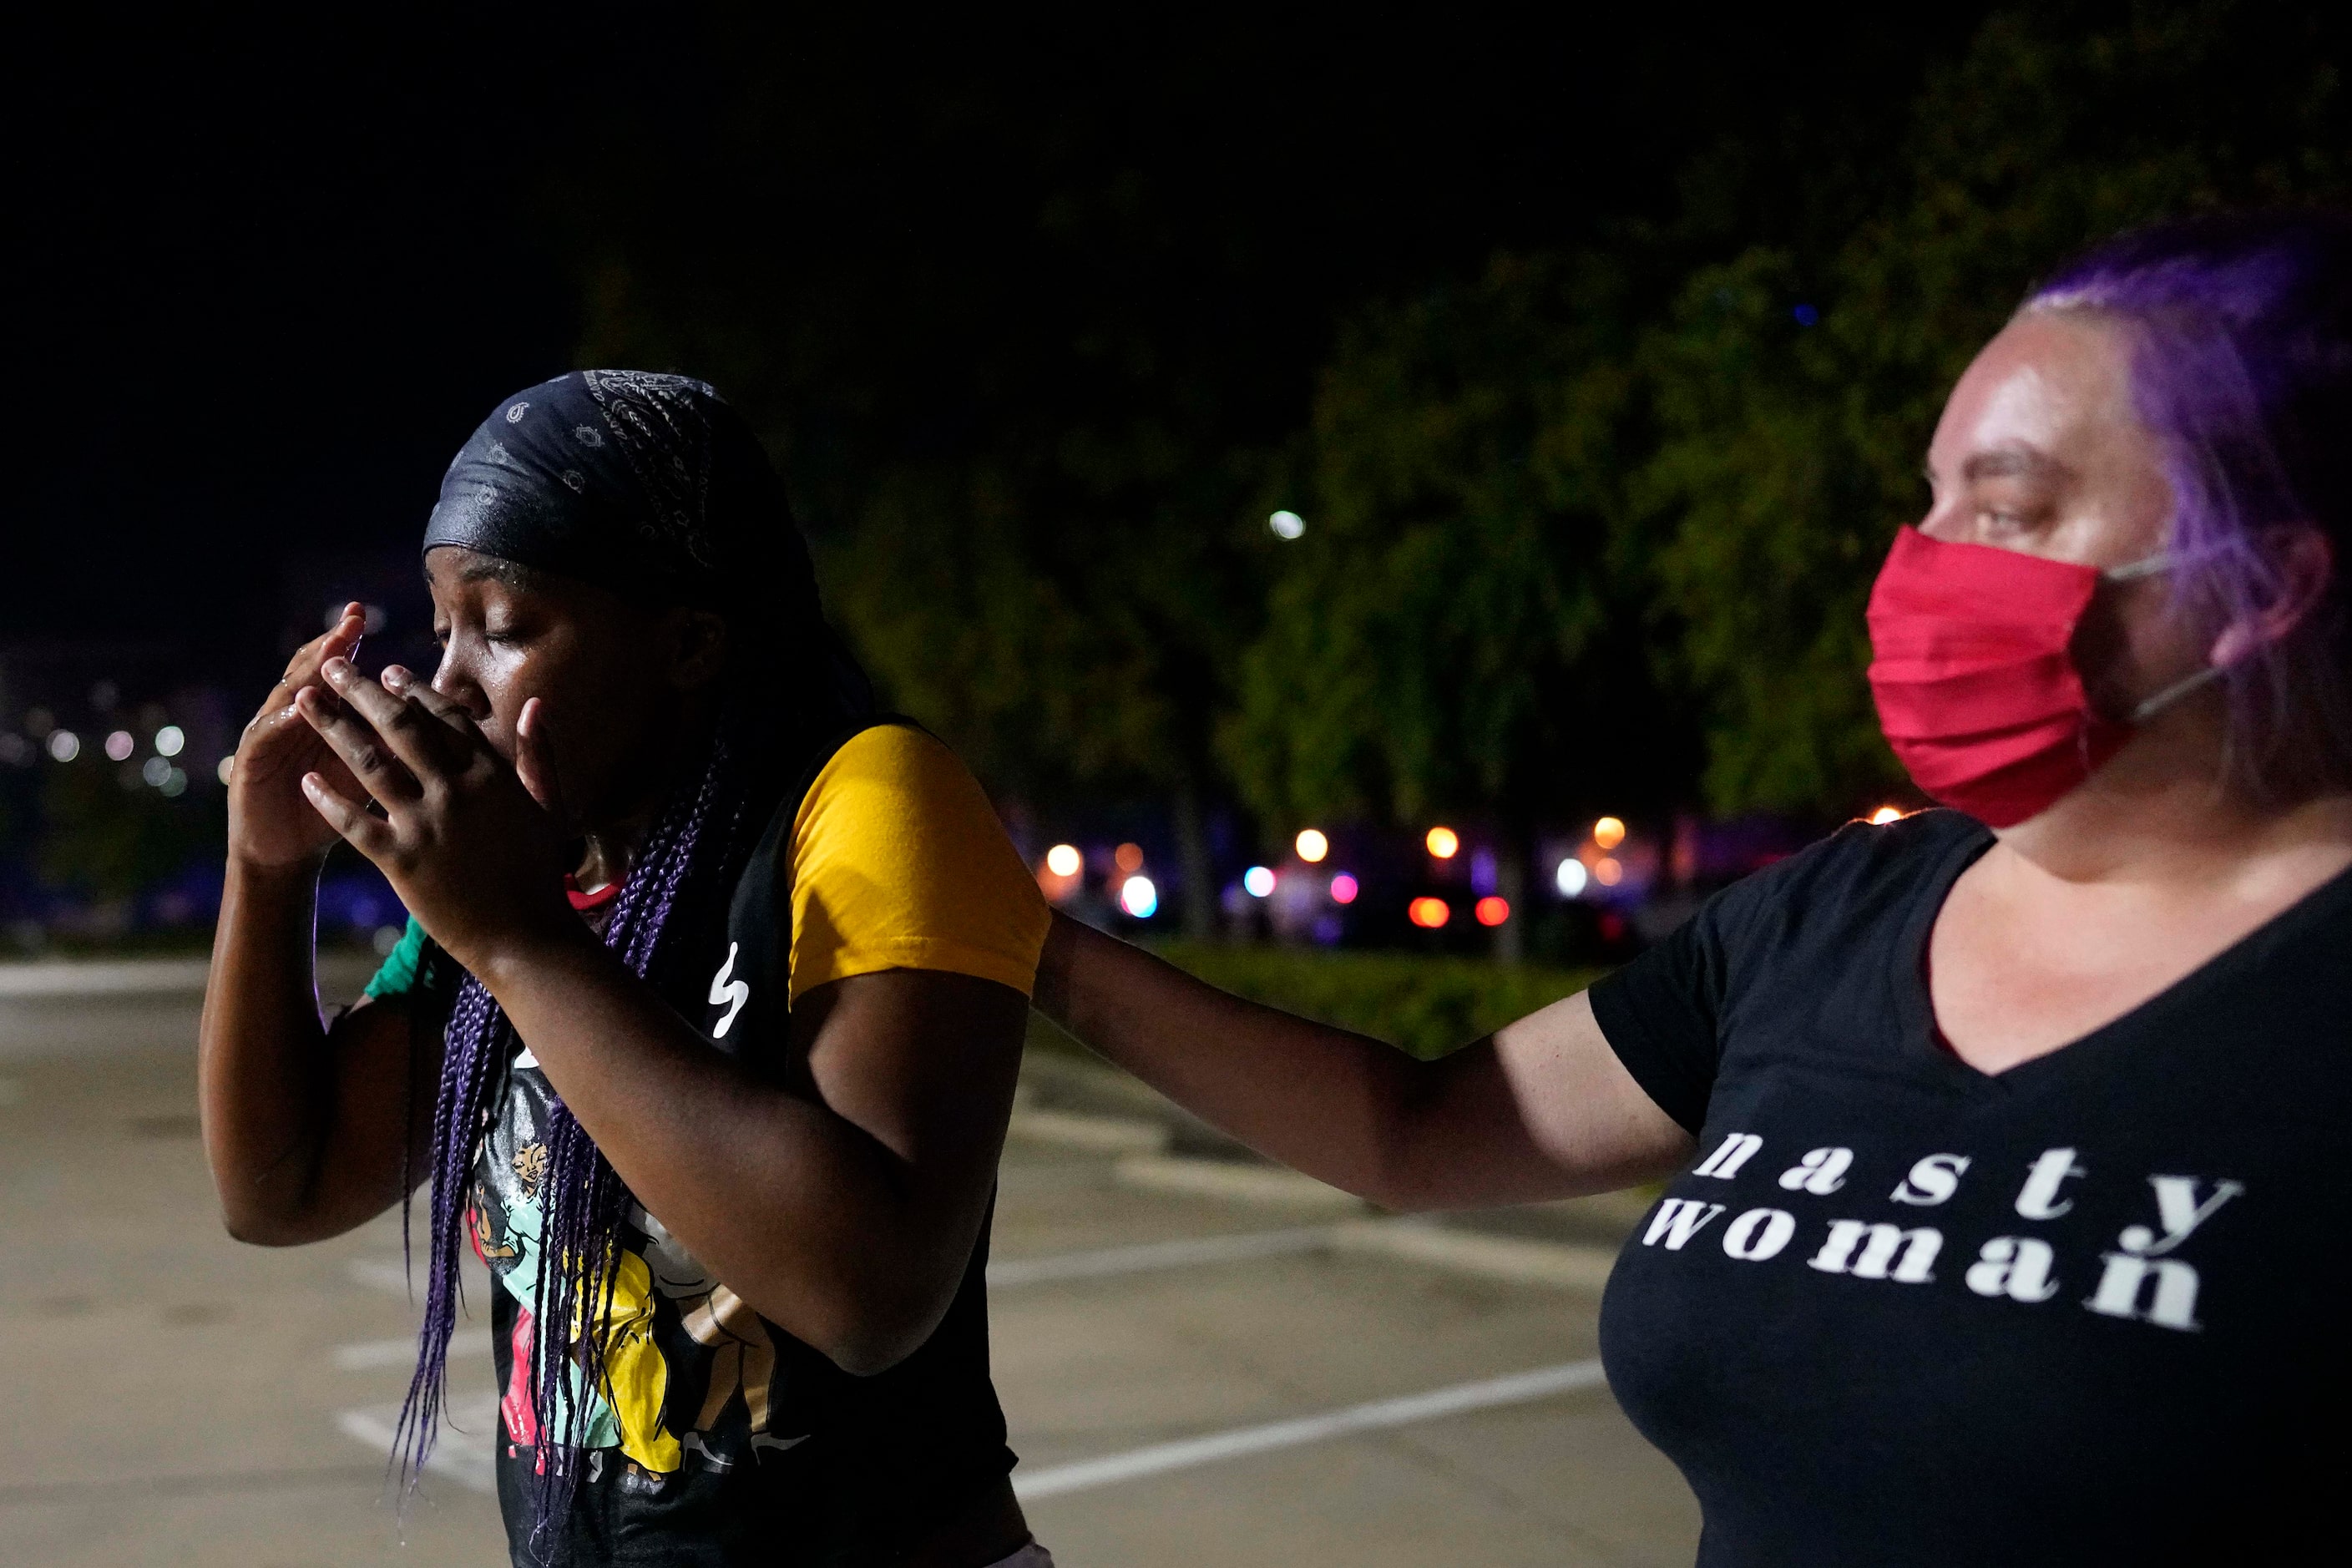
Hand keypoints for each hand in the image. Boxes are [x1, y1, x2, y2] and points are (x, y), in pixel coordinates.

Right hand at [227, 605, 369, 872]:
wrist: (286, 856)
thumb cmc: (335, 815)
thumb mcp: (371, 776)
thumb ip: (392, 745)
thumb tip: (439, 722)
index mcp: (328, 719)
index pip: (343, 674)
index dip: (354, 646)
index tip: (371, 619)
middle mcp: (295, 718)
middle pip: (314, 672)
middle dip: (334, 644)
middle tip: (353, 619)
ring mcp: (270, 735)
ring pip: (290, 694)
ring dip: (309, 671)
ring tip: (329, 649)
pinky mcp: (250, 761)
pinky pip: (268, 734)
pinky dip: (284, 718)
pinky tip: (299, 705)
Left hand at [293, 658, 581, 975]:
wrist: (527, 940)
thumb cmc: (543, 875)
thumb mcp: (550, 807)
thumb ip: (539, 753)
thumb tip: (535, 704)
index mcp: (492, 774)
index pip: (446, 718)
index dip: (414, 690)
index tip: (387, 671)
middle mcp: (456, 790)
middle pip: (399, 727)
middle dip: (360, 692)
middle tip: (331, 666)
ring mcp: (427, 824)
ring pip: (369, 764)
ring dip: (332, 729)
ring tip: (304, 703)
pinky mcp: (403, 861)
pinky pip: (356, 823)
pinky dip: (329, 800)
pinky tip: (306, 780)